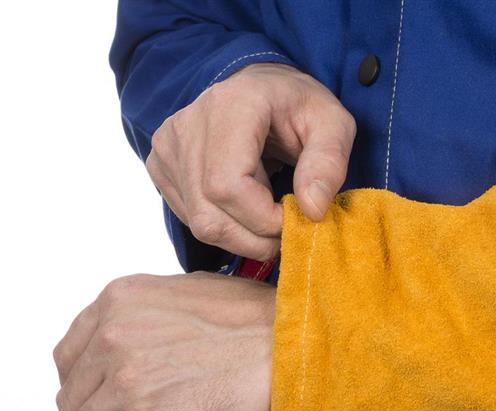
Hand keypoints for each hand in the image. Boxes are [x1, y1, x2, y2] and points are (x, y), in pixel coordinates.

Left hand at [53, 272, 274, 410]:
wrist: (292, 346)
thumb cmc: (256, 320)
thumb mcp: (189, 290)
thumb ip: (146, 313)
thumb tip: (132, 341)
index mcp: (120, 300)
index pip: (68, 357)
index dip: (86, 387)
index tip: (107, 400)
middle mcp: (113, 336)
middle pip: (72, 400)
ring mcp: (127, 380)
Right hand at [146, 62, 356, 260]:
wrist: (259, 87)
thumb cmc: (297, 106)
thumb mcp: (333, 125)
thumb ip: (328, 164)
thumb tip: (311, 212)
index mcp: (231, 107)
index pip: (229, 186)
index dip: (264, 220)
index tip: (296, 218)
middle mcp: (187, 125)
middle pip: (209, 214)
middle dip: (255, 238)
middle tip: (286, 231)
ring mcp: (168, 147)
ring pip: (198, 223)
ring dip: (241, 237)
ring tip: (269, 218)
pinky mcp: (160, 165)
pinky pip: (190, 218)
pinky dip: (224, 226)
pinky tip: (246, 207)